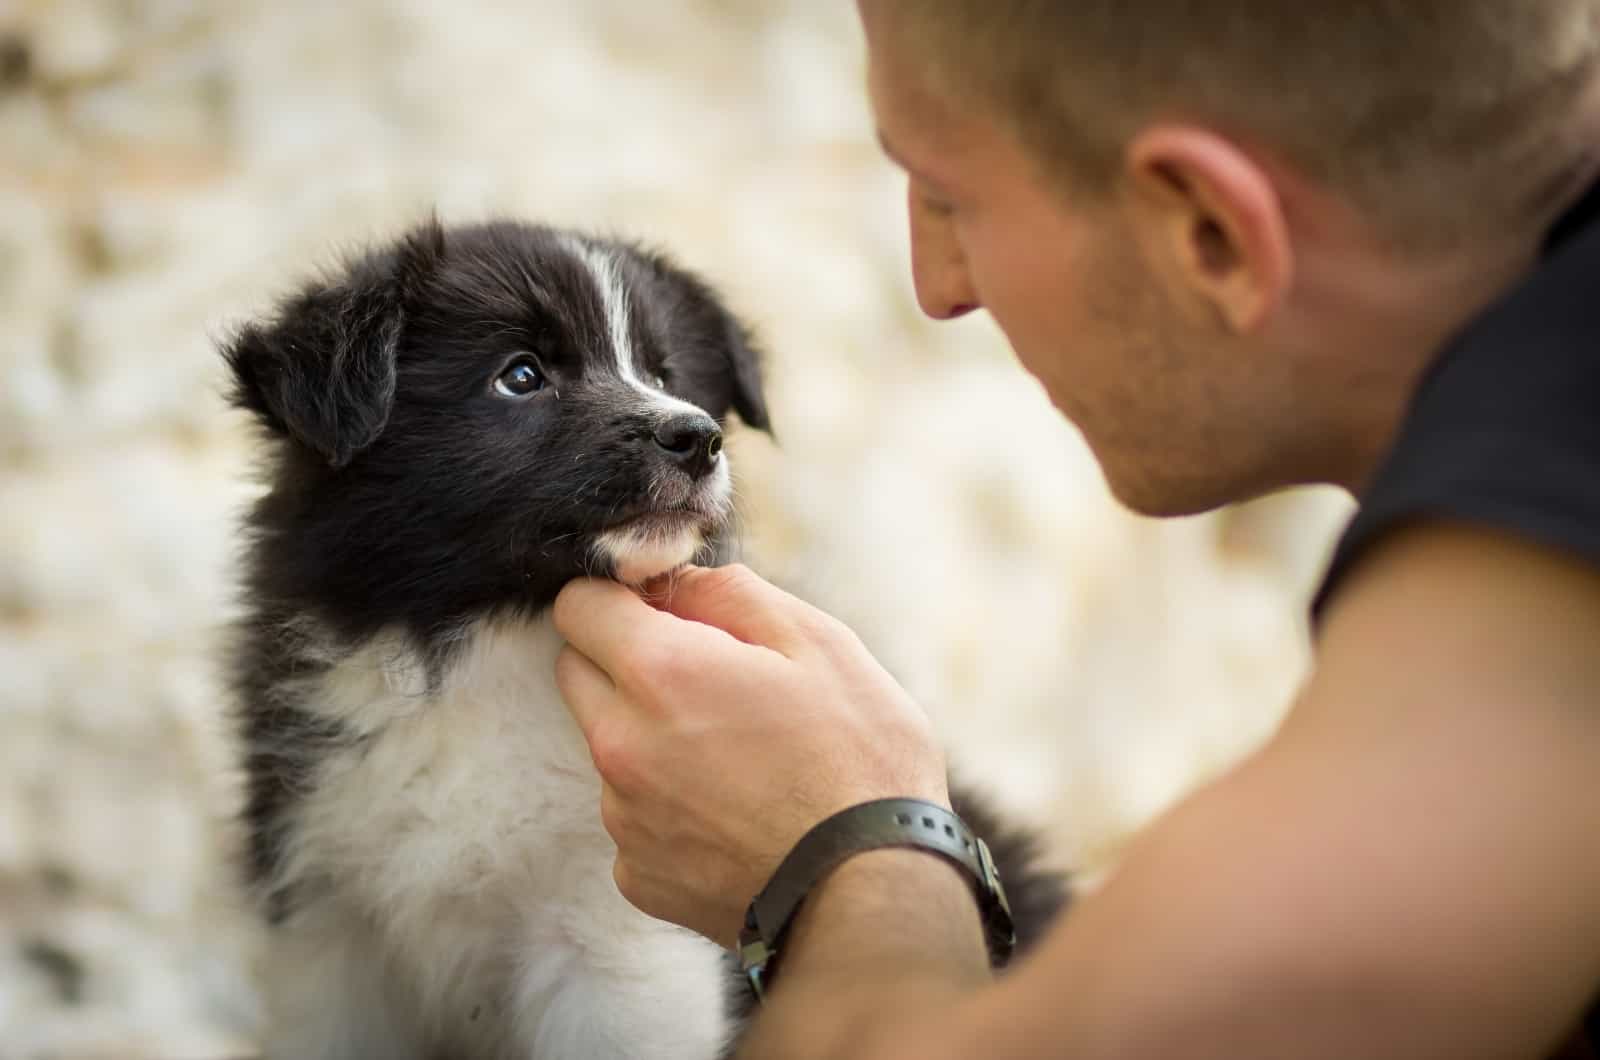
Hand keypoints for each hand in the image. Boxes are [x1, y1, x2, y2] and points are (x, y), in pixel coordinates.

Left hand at [553, 564, 949, 947]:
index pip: (578, 605)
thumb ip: (731, 593)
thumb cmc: (859, 758)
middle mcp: (620, 744)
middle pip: (578, 672)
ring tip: (739, 758)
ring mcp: (623, 818)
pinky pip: (632, 817)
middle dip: (627, 661)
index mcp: (660, 673)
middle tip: (711, 680)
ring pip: (608, 746)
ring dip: (650, 736)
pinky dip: (667, 806)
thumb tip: (677, 584)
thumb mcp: (819, 643)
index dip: (622, 596)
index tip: (667, 610)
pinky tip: (733, 813)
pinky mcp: (637, 876)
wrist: (873, 891)